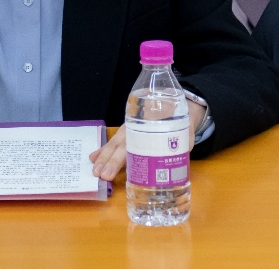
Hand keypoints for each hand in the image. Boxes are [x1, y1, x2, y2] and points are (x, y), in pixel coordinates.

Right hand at [90, 98, 208, 180]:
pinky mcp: (126, 133)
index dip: (128, 155)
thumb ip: (182, 138)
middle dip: (111, 160)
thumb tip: (181, 148)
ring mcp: (129, 129)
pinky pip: (113, 141)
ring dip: (104, 156)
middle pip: (122, 144)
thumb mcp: (185, 130)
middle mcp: (137, 128)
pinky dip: (103, 149)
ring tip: (94, 170)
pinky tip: (93, 158)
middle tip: (101, 174)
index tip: (117, 167)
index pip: (137, 143)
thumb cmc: (179, 121)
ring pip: (115, 143)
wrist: (172, 103)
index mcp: (151, 127)